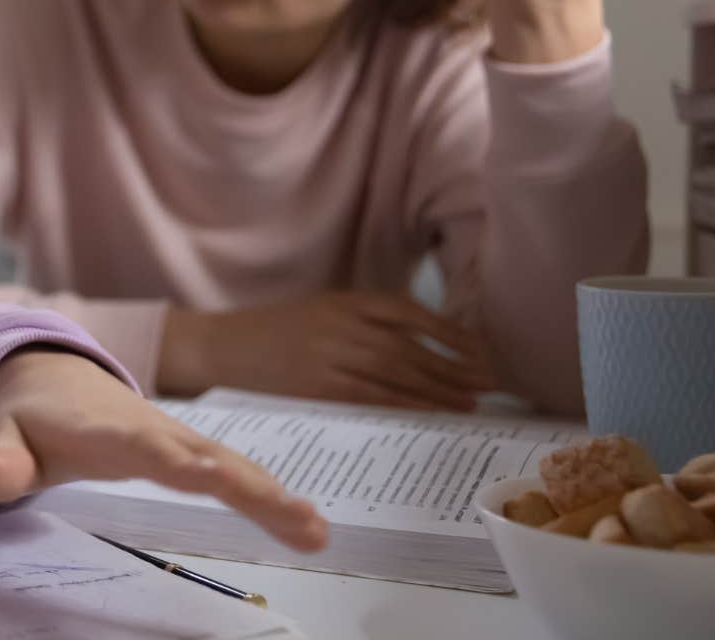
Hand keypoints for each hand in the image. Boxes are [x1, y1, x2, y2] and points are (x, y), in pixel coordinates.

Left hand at [0, 348, 328, 552]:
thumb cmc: (28, 415)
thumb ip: (0, 458)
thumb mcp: (1, 434)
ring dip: (273, 495)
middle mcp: (151, 429)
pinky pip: (236, 472)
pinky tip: (310, 527)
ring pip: (231, 463)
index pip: (142, 446)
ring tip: (315, 530)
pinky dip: (273, 495)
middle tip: (292, 513)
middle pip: (205, 456)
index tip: (208, 477)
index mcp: (105, 429)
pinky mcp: (192, 450)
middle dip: (247, 483)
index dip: (172, 460)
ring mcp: (177, 438)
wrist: (49, 373)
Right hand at [157, 292, 497, 410]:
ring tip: (471, 401)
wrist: (223, 348)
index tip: (481, 349)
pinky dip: (407, 405)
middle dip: (456, 366)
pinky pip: (374, 398)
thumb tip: (427, 344)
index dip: (450, 331)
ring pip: (398, 374)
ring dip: (440, 389)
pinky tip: (431, 412)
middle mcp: (341, 325)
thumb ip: (366, 321)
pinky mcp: (319, 388)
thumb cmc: (277, 332)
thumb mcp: (323, 312)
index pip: (409, 312)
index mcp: (344, 301)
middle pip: (411, 347)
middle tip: (491, 383)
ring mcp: (329, 357)